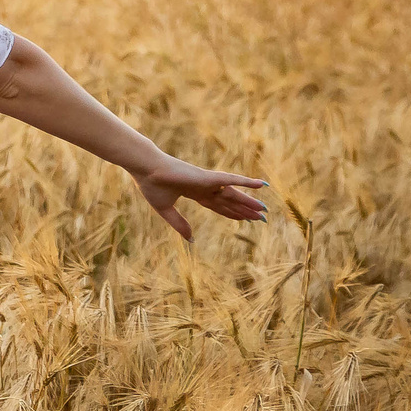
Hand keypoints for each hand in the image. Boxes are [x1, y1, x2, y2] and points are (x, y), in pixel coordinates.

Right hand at [132, 155, 267, 240]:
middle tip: (262, 218)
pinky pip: (232, 180)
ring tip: (265, 210)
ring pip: (234, 195)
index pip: (218, 206)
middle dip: (245, 211)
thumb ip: (179, 224)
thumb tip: (191, 239)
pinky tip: (262, 185)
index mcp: (194, 193)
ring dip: (250, 202)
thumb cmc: (151, 186)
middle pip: (229, 202)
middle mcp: (204, 187)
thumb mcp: (165, 210)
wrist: (145, 170)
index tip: (245, 220)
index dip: (232, 213)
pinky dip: (247, 182)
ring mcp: (207, 182)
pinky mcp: (208, 177)